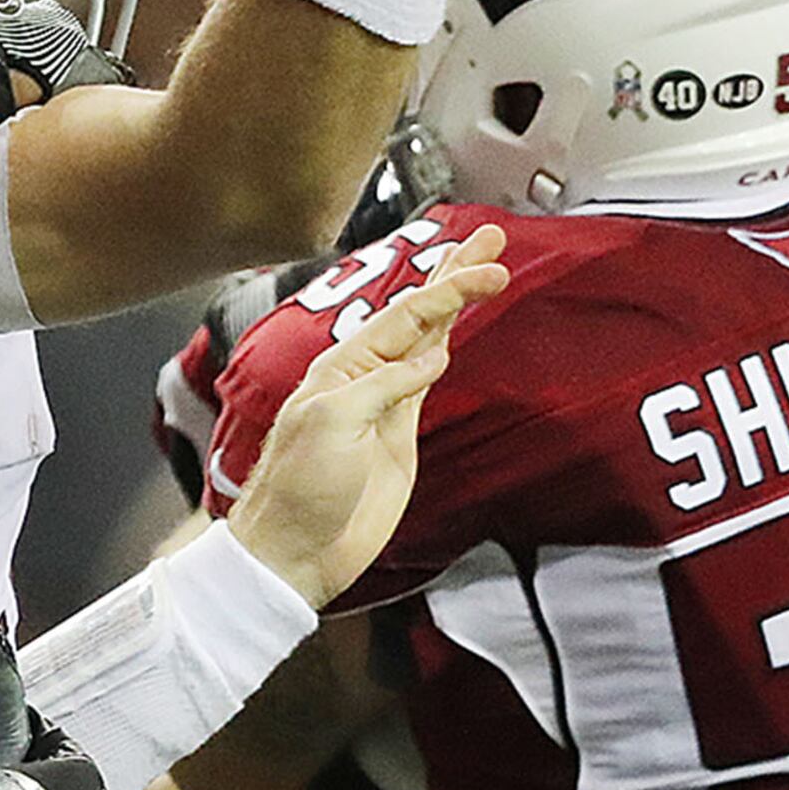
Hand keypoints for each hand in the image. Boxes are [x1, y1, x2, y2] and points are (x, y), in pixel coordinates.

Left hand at [223, 224, 509, 604]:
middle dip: (456, 276)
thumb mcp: (335, 425)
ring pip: (428, 341)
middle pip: (420, 314)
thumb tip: (432, 358)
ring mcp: (385, 404)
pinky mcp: (399, 435)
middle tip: (492, 240)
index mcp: (342, 366)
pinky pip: (426, 382)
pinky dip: (443, 352)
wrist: (296, 549)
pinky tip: (455, 331)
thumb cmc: (299, 488)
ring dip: (455, 305)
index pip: (406, 314)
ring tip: (484, 270)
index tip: (488, 265)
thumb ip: (385, 386)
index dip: (449, 287)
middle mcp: (364, 376)